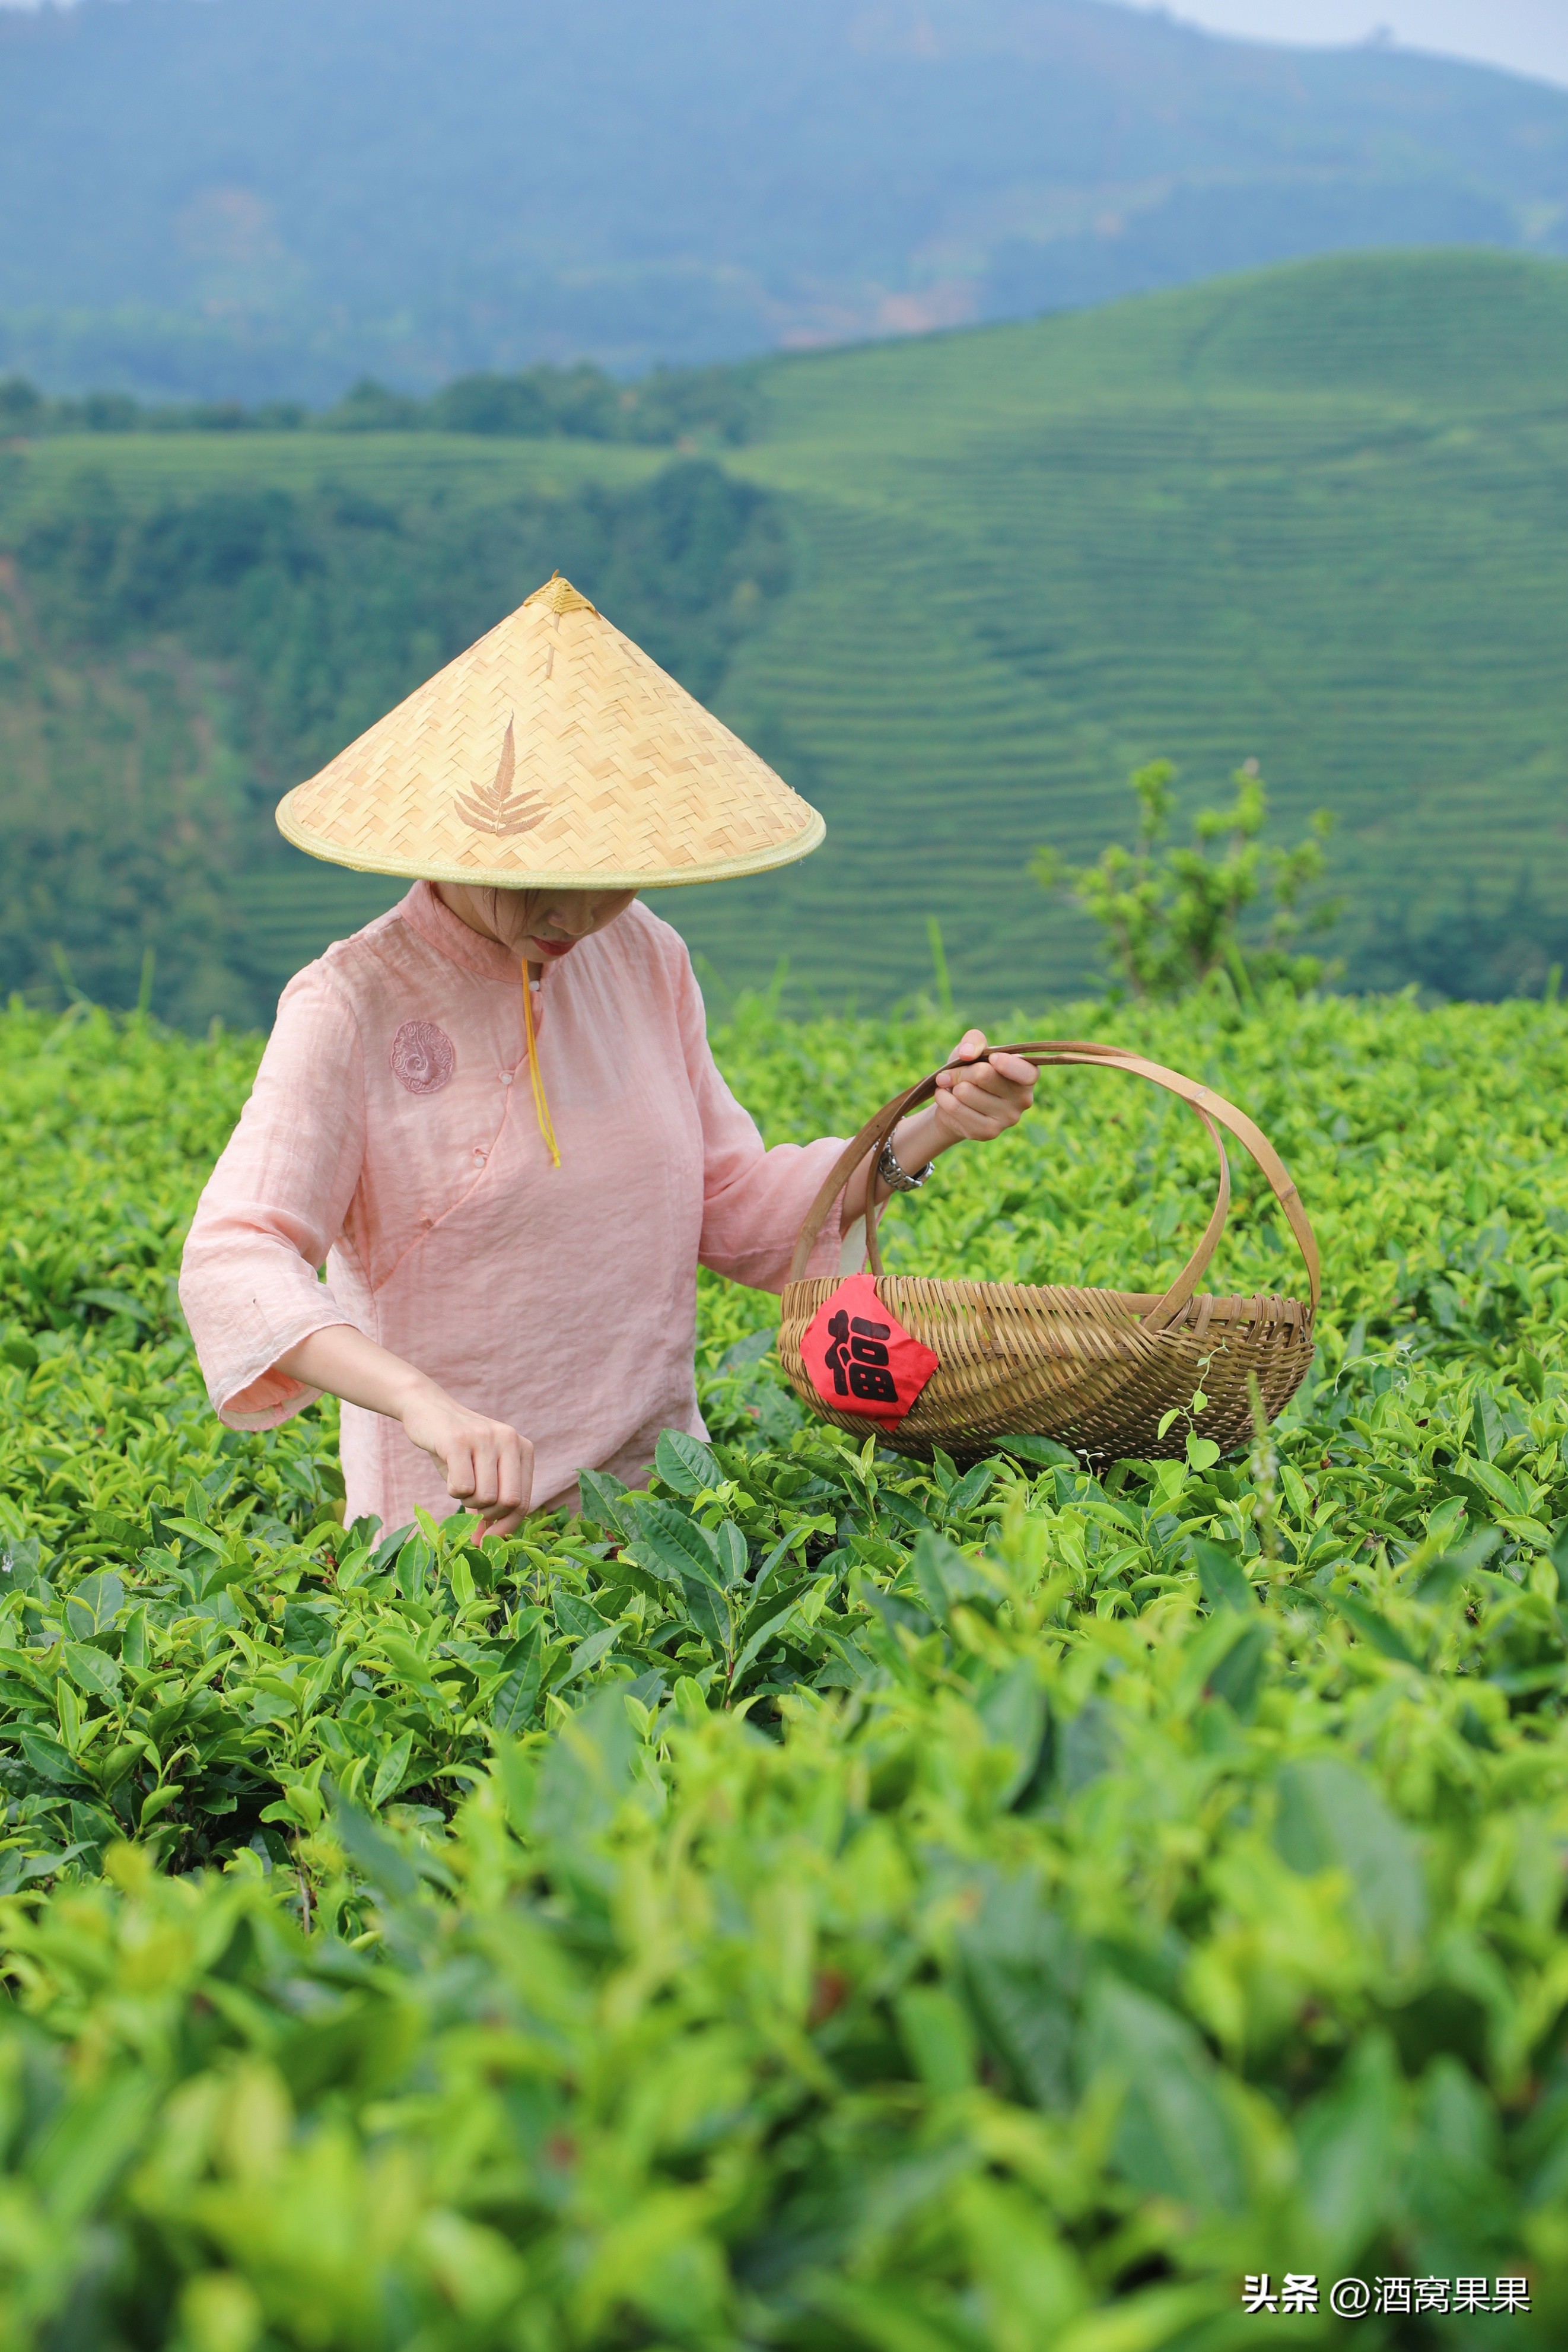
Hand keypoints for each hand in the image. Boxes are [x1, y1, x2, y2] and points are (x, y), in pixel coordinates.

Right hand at [400, 1383, 534, 1536]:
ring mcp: (484, 1438)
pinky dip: (452, 1490)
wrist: (427, 1408)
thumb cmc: (457, 1449)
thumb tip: (485, 1543)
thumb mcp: (482, 1472)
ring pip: (485, 1497)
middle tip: (470, 1505)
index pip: (524, 1502)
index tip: (487, 1539)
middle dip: (487, 1514)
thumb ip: (491, 1503)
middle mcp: (509, 1440)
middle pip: (509, 1502)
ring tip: (458, 1482)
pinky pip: (462, 1487)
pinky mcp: (458, 1440)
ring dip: (466, 1501)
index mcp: (523, 1448)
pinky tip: (448, 1473)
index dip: (506, 1526)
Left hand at [928, 1028, 1036, 1146]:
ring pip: (965, 1092)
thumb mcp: (973, 1049)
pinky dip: (943, 1099)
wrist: (957, 1102)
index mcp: (1027, 1075)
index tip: (992, 1058)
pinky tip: (946, 1099)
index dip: (1007, 1064)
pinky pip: (956, 1108)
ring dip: (950, 1086)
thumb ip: (974, 1040)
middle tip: (951, 1073)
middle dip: (960, 1070)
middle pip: (983, 1074)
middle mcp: (1024, 1099)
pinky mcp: (988, 1132)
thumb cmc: (970, 1070)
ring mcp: (1007, 1119)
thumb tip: (967, 1053)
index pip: (1027, 1072)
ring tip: (951, 1087)